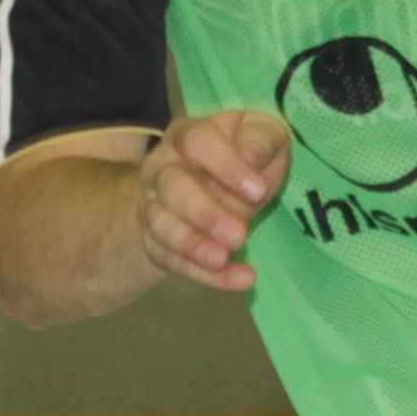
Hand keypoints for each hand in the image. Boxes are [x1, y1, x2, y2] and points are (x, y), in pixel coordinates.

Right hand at [136, 108, 292, 293]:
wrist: (212, 184)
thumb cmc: (244, 155)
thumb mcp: (262, 136)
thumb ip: (260, 141)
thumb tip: (251, 159)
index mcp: (188, 136)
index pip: (197, 142)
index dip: (225, 166)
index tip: (257, 191)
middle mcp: (162, 167)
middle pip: (173, 187)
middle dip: (204, 213)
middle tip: (239, 235)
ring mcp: (154, 204)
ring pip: (161, 224)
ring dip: (191, 245)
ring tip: (221, 260)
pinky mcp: (157, 239)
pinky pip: (172, 259)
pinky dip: (203, 274)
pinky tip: (238, 279)